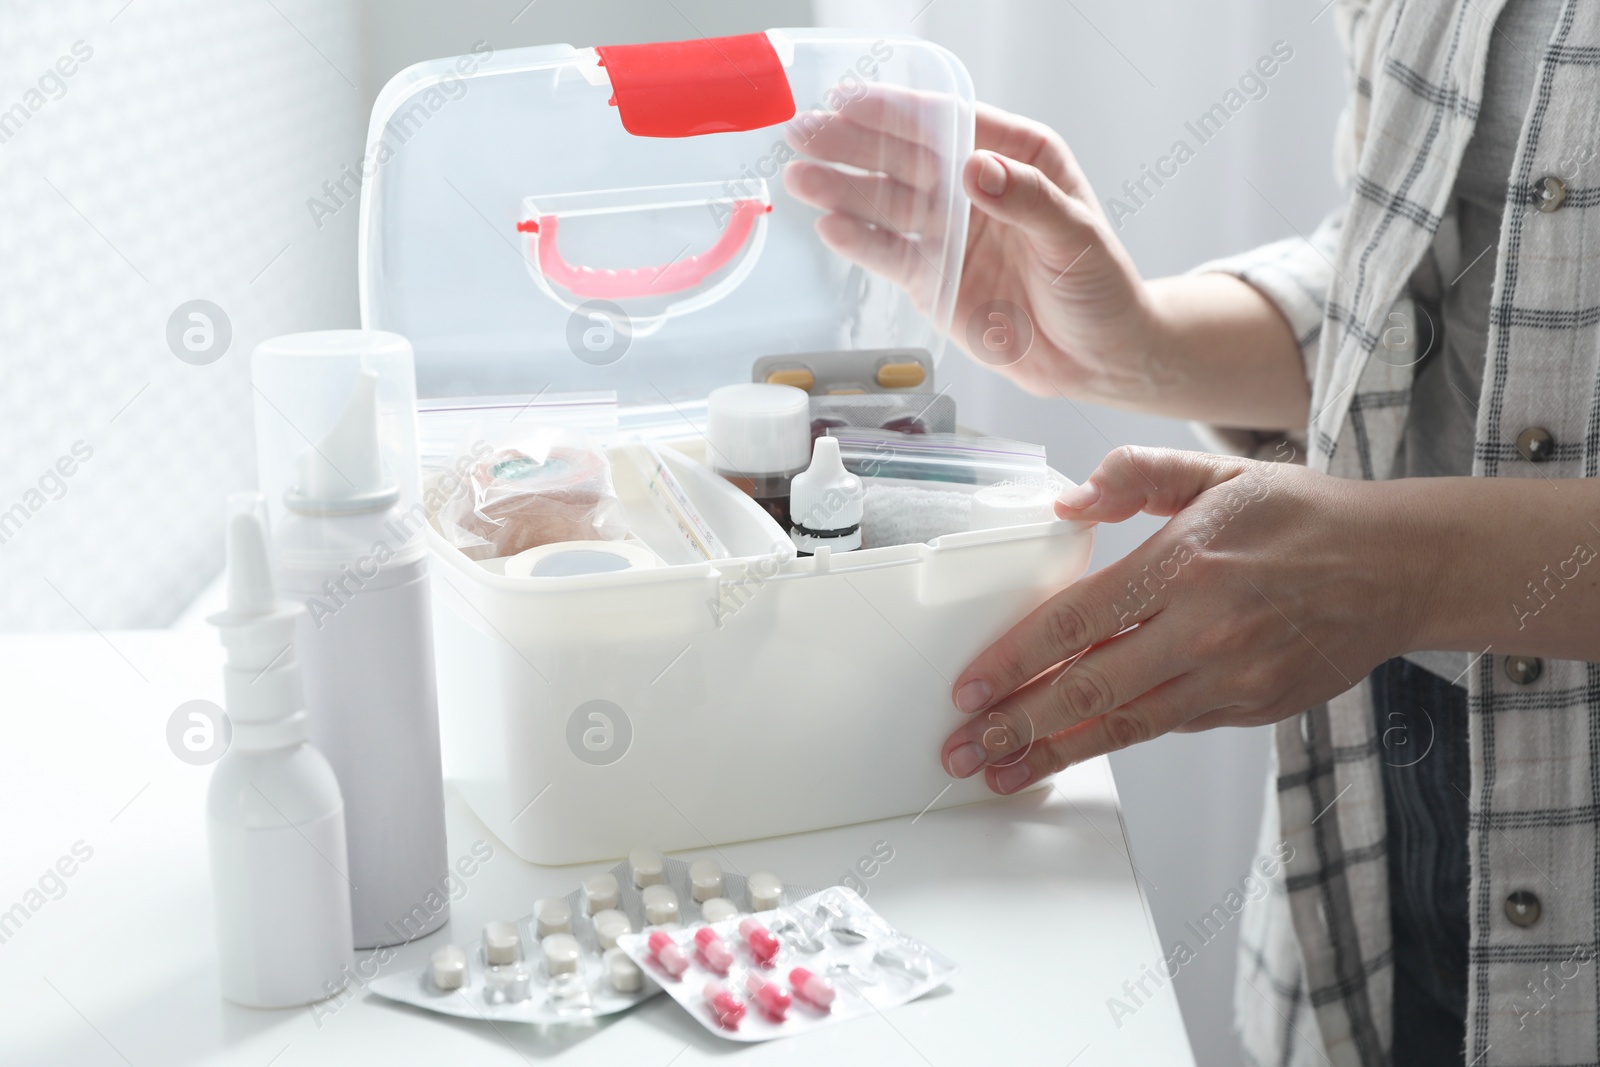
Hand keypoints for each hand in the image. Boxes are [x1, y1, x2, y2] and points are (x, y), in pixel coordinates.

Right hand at [783, 92, 1160, 399]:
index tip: (854, 103)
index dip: (901, 113)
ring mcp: (950, 233)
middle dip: (854, 145)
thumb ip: (1029, 200)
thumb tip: (978, 169)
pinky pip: (890, 256)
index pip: (950, 123)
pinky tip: (828, 226)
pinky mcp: (932, 279)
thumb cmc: (1101, 287)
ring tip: (800, 177)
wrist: (1097, 358)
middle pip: (907, 159)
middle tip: (806, 132)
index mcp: (1016, 155)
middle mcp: (975, 187)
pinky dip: (860, 243)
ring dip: (843, 190)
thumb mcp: (1077, 236)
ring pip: (888, 204)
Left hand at [940, 446, 1434, 793]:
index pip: (1077, 620)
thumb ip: (1136, 473)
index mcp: (1186, 563)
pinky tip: (1070, 751)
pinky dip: (1112, 742)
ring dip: (1053, 752)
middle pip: (1089, 688)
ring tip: (999, 771)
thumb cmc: (1302, 517)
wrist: (1398, 568)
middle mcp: (1204, 629)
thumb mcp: (1217, 471)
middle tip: (961, 747)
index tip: (969, 687)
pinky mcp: (1250, 709)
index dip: (1015, 659)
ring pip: (1123, 725)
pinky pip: (1165, 727)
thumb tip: (1067, 502)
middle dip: (1016, 724)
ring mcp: (1230, 678)